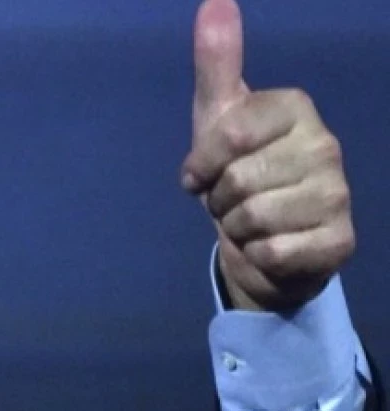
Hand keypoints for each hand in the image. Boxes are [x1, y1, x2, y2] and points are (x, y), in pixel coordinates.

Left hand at [181, 0, 352, 311]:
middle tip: (232, 199)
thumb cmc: (237, 171)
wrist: (259, 241)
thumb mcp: (217, 115)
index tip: (202, 171)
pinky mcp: (339, 242)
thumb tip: (214, 0)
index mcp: (296, 109)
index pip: (229, 134)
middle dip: (220, 198)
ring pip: (254, 217)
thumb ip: (217, 61)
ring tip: (249, 221)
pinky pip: (273, 252)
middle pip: (238, 180)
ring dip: (237, 228)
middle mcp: (326, 145)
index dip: (202, 162)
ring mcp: (338, 194)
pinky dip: (257, 255)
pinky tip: (269, 246)